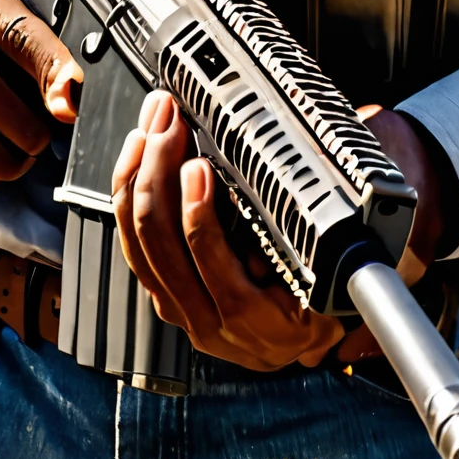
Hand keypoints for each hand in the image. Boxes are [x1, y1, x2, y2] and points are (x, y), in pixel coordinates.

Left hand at [110, 92, 443, 372]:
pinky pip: (132, 245)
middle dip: (161, 172)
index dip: (199, 215)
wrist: (302, 334)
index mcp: (258, 321)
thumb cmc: (320, 293)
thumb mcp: (329, 268)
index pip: (214, 267)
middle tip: (171, 123)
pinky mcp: (163, 294)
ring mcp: (181, 310)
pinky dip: (129, 195)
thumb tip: (299, 175)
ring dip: (140, 175)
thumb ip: (307, 232)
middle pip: (163, 243)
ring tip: (152, 127)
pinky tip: (135, 156)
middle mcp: (211, 323)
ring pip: (140, 240)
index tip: (199, 166)